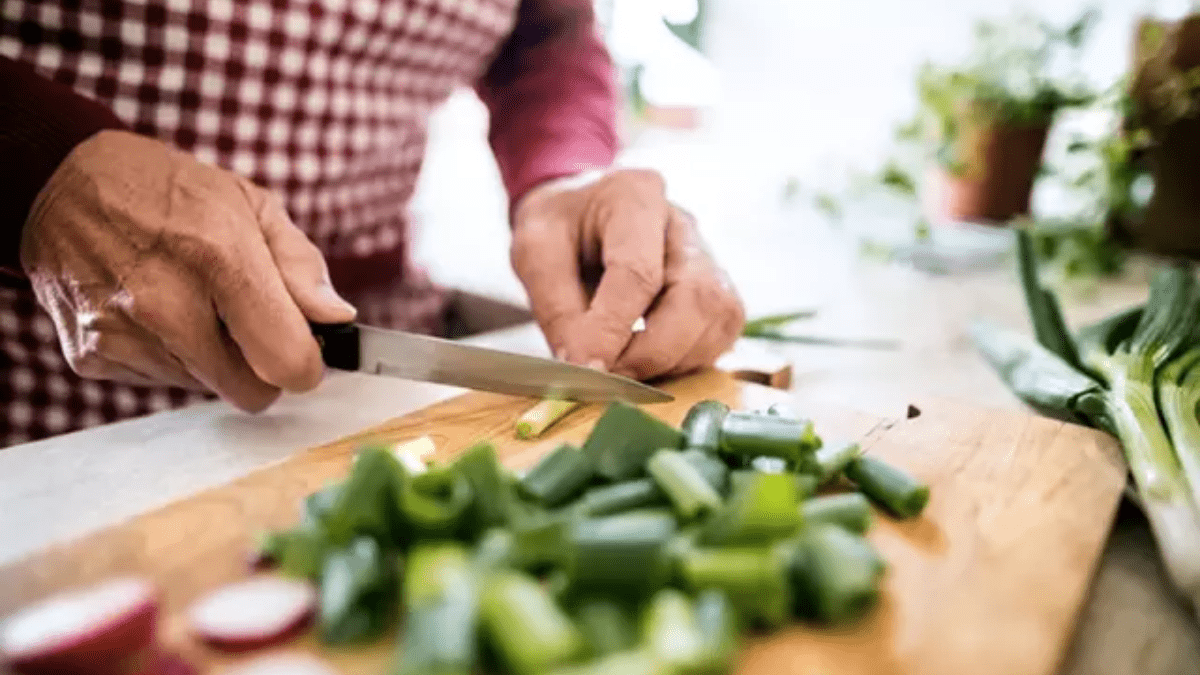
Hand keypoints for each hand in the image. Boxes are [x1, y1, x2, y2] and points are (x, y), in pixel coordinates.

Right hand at [21, 130, 355, 411]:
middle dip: (261, 366)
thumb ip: (301, 267)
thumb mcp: (251, 206)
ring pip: (206, 389)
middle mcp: (166, 304)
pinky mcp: (92, 357)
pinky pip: (160, 382)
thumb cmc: (173, 193)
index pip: (286, 361)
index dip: (306, 364)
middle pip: (251, 391)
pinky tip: (154, 311)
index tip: (304, 348)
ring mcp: (123, 336)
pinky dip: (169, 356)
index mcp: (220, 258)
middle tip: (247, 322)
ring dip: (212, 359)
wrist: (63, 182)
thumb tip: (337, 319)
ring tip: (190, 301)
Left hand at [511, 168, 744, 380]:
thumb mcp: (535, 253)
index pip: (637, 272)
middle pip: (696, 297)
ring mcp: (710, 257)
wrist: (580, 214)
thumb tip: (584, 366)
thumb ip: (556, 308)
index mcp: (635, 198)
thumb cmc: (558, 229)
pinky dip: (684, 361)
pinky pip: (720, 336)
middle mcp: (684, 225)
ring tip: (621, 367)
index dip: (613, 328)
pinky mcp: (718, 292)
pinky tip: (646, 360)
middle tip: (607, 376)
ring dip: (671, 361)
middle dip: (653, 352)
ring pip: (717, 321)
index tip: (587, 369)